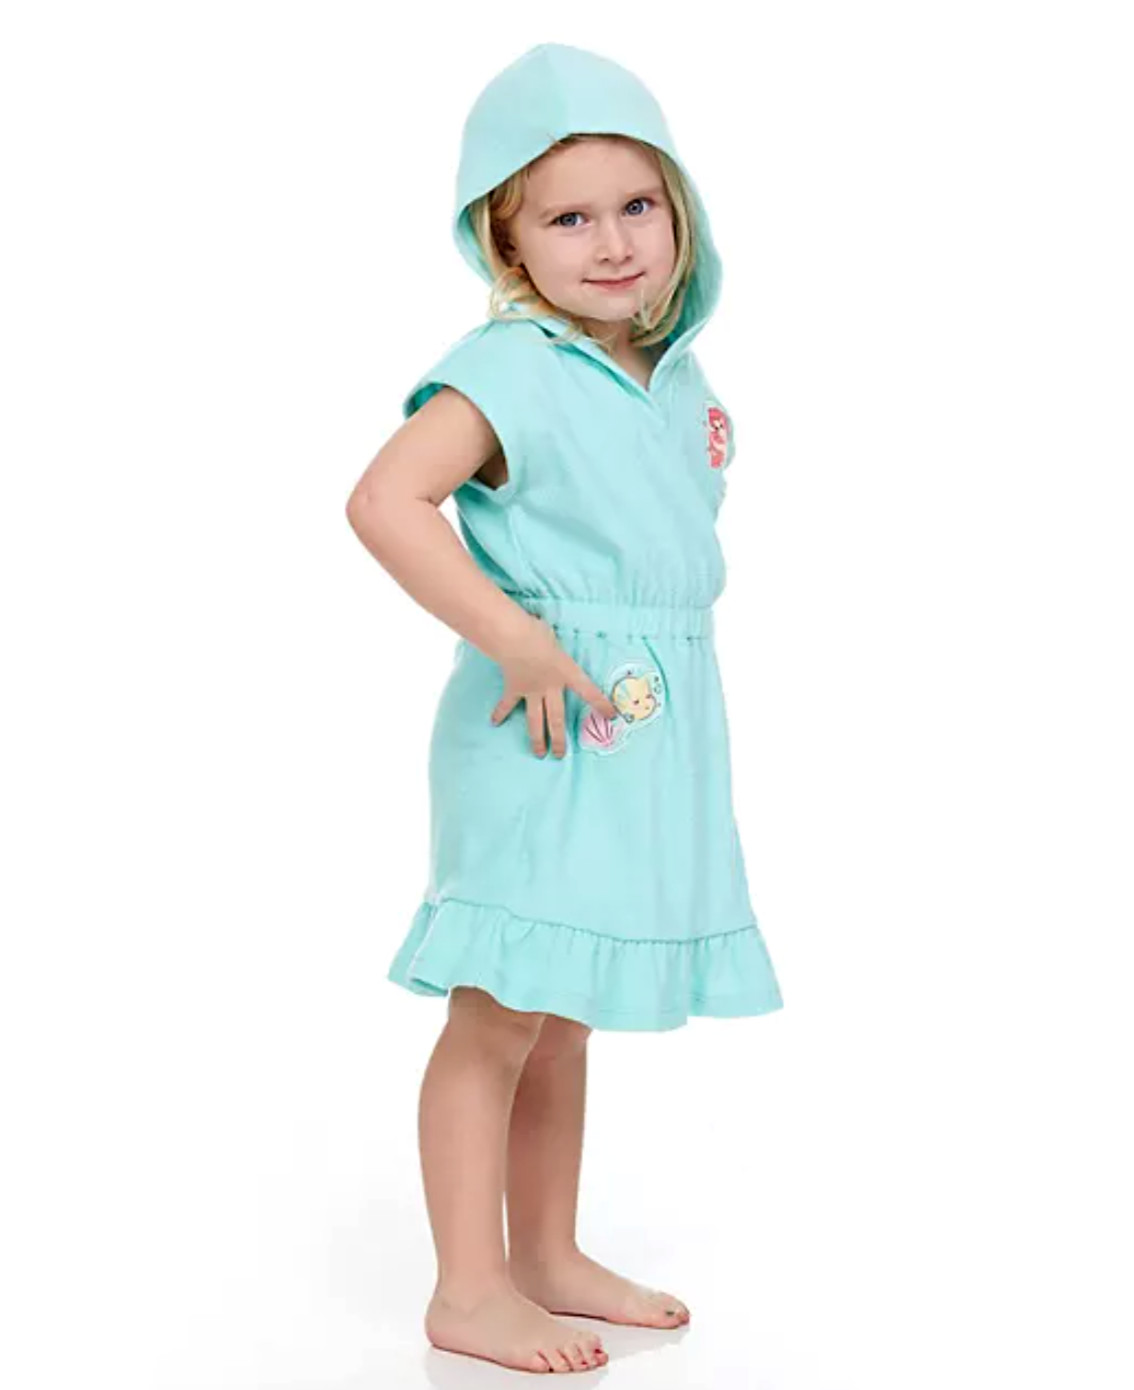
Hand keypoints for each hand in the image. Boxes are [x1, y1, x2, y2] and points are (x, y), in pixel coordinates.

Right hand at [489, 614, 618, 757]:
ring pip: (535, 720)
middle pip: (557, 718)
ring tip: (539, 753)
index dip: (601, 704)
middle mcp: (550, 687)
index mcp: (566, 673)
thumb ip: (553, 647)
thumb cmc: (537, 632)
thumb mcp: (554, 638)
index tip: (611, 716)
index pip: (588, 691)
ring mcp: (532, 691)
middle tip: (560, 755)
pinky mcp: (514, 689)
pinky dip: (500, 712)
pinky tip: (495, 723)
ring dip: (536, 738)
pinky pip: (507, 704)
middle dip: (559, 739)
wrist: (514, 639)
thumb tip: (546, 636)